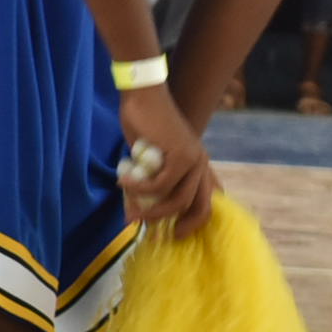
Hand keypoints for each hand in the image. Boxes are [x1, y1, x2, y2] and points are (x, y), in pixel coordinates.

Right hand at [115, 87, 213, 233]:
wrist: (143, 96)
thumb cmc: (144, 124)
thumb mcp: (150, 158)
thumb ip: (151, 180)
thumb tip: (137, 211)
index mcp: (199, 166)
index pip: (207, 202)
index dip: (194, 222)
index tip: (175, 234)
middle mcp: (202, 165)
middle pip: (200, 207)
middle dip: (179, 225)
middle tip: (157, 234)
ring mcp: (195, 160)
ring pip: (179, 200)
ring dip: (153, 210)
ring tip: (132, 212)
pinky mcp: (180, 156)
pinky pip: (160, 184)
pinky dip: (140, 189)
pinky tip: (124, 184)